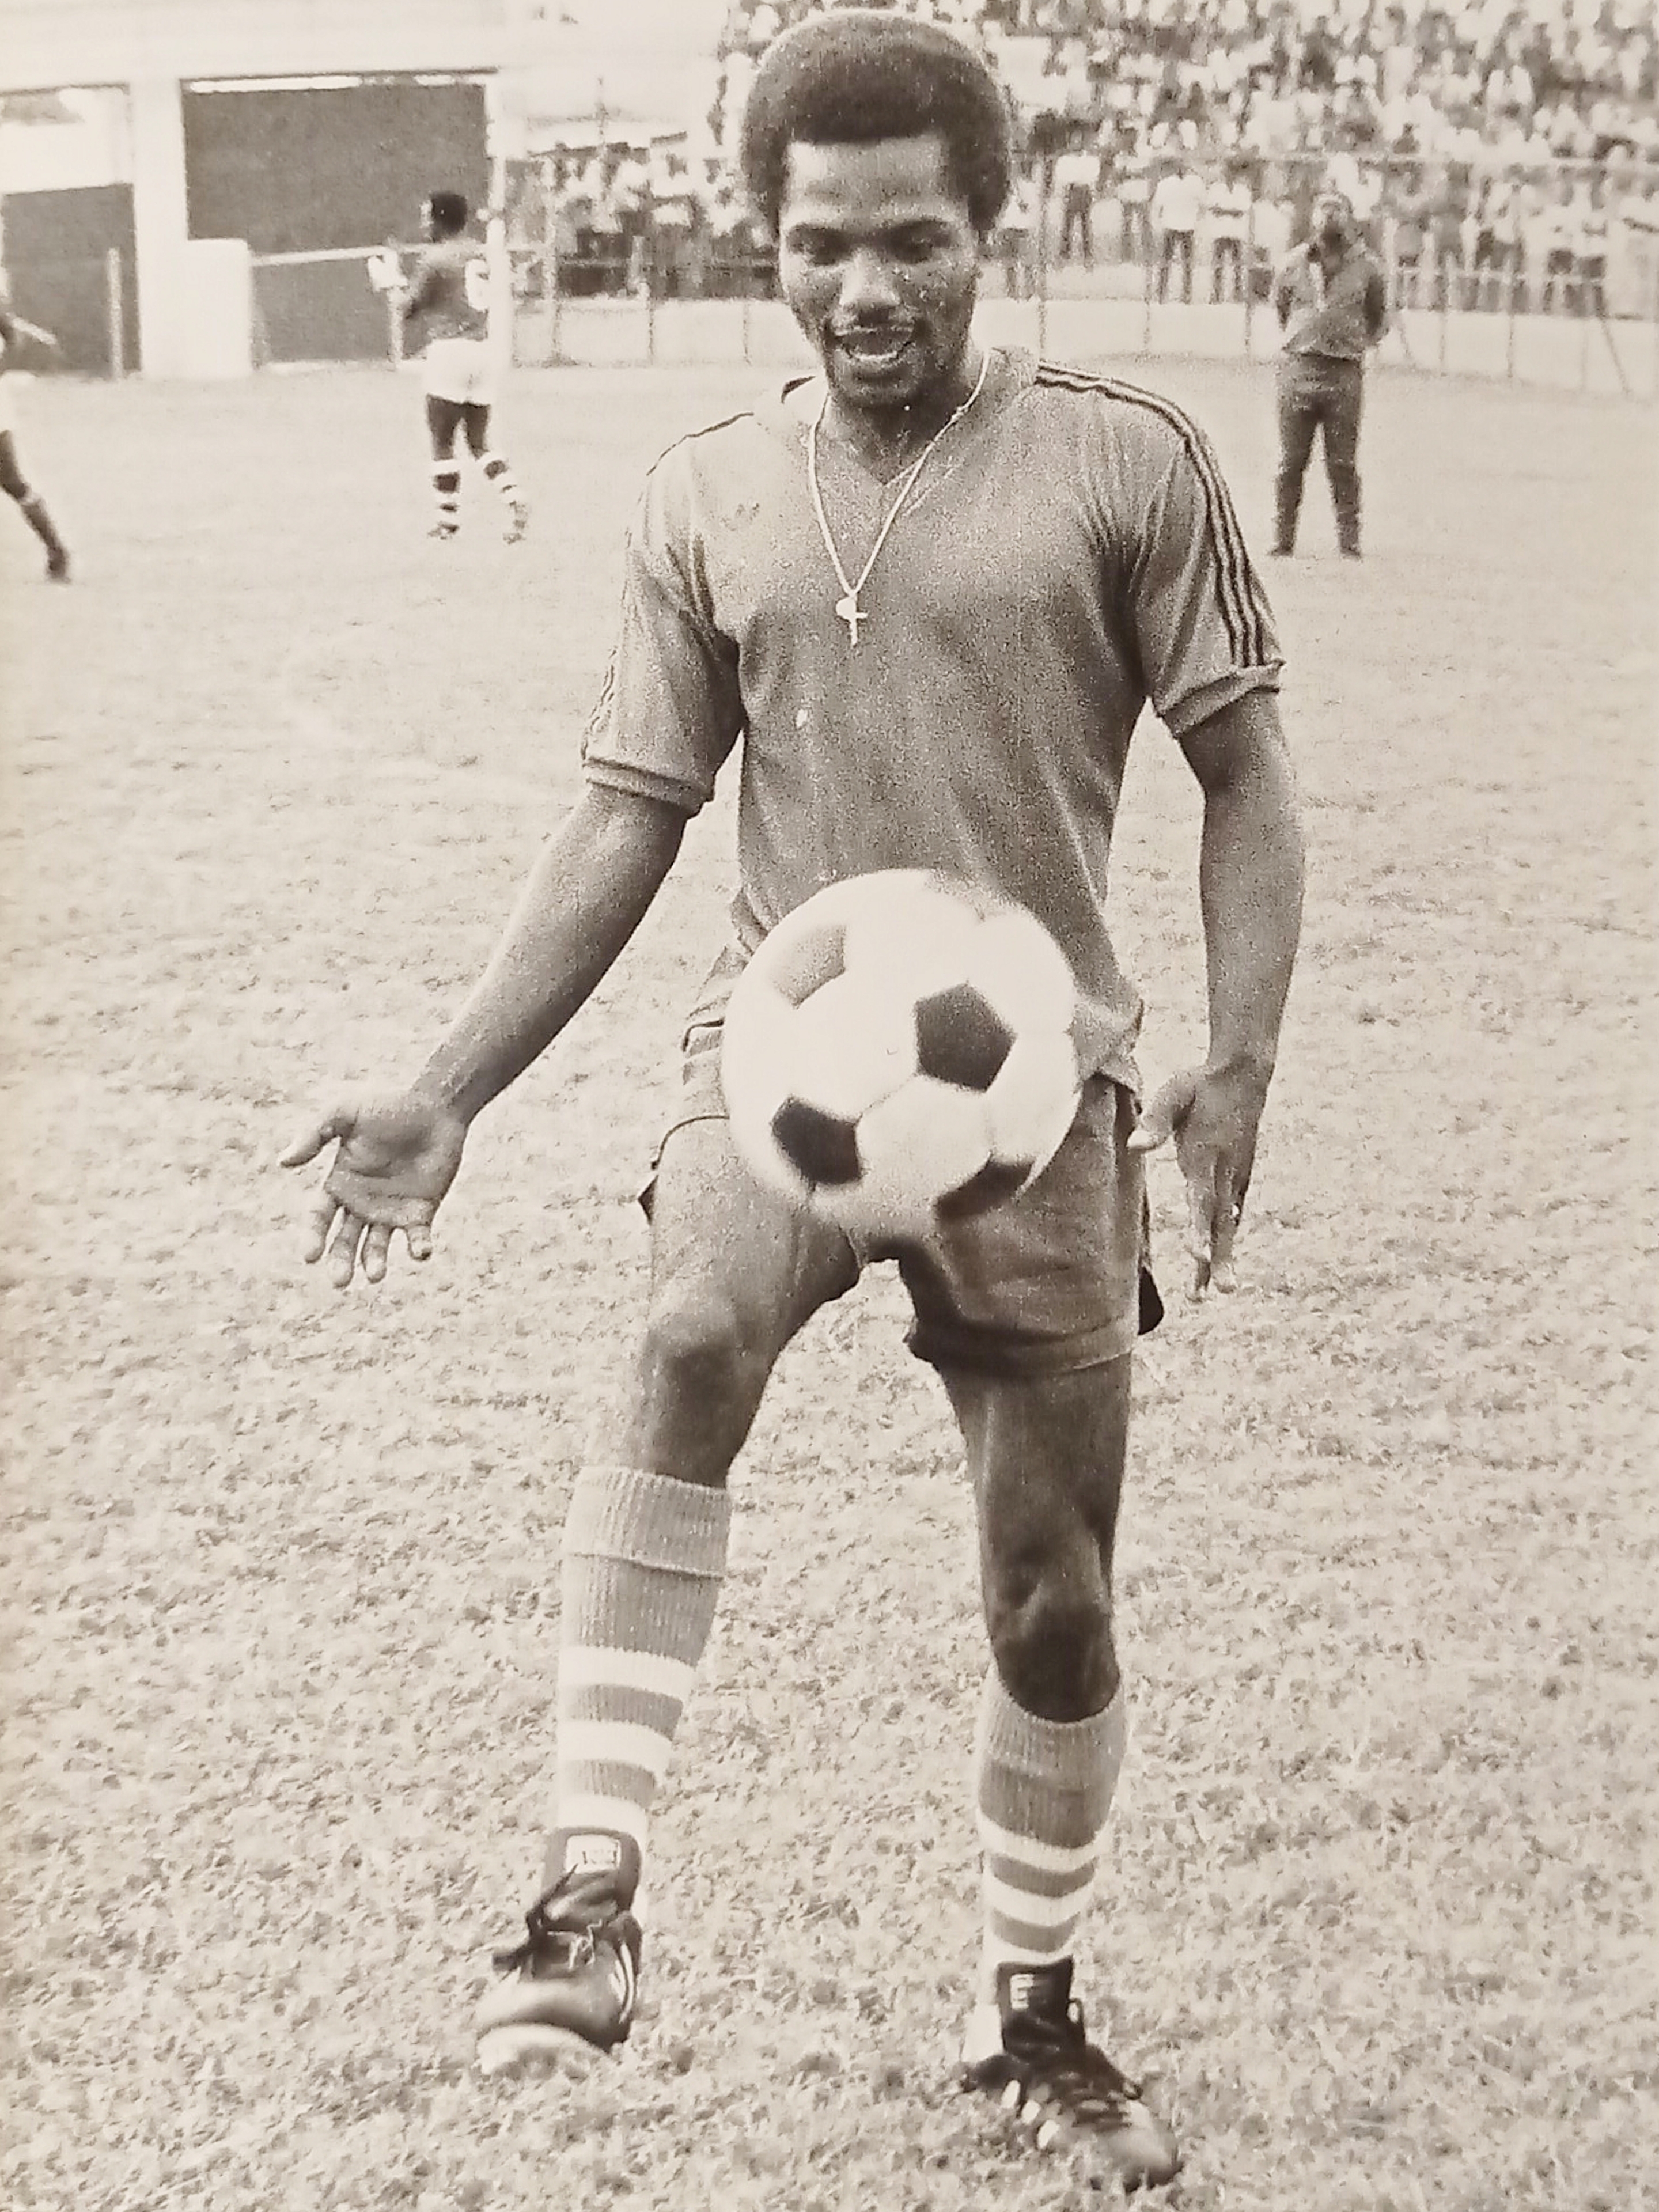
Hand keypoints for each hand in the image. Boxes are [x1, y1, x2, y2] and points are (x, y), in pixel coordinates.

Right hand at [281, 1092, 468, 1288]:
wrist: (435, 1106)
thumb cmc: (388, 1106)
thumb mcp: (345, 1112)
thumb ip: (315, 1134)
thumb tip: (283, 1162)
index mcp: (339, 1183)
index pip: (319, 1217)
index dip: (313, 1236)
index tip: (310, 1255)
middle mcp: (361, 1203)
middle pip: (344, 1241)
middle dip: (340, 1261)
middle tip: (339, 1281)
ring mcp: (391, 1211)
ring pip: (377, 1247)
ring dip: (375, 1263)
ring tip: (375, 1274)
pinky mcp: (421, 1212)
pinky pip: (417, 1238)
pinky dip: (419, 1248)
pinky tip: (420, 1251)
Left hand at [1128, 1063, 1268, 1299]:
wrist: (1242, 1075)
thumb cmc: (1199, 1085)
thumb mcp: (1173, 1094)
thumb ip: (1155, 1121)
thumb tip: (1134, 1146)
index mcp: (1206, 1155)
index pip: (1203, 1199)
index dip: (1201, 1229)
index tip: (1199, 1257)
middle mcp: (1225, 1171)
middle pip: (1222, 1221)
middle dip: (1219, 1258)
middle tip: (1220, 1292)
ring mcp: (1237, 1174)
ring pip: (1229, 1221)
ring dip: (1224, 1255)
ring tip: (1222, 1290)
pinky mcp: (1240, 1174)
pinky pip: (1234, 1211)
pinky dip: (1227, 1235)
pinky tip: (1221, 1258)